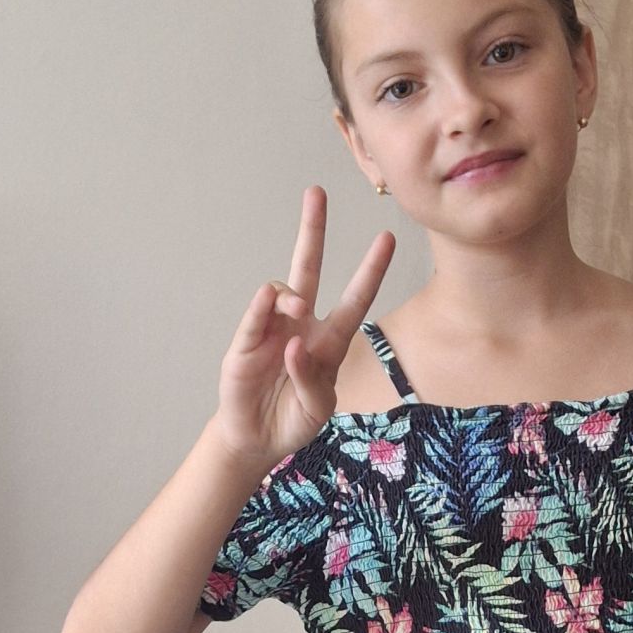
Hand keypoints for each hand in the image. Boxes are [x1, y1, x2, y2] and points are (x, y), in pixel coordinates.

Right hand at [210, 185, 395, 469]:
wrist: (257, 439)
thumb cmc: (293, 420)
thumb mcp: (317, 408)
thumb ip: (313, 379)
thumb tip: (295, 345)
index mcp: (328, 341)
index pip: (353, 300)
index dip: (369, 271)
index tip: (387, 237)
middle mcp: (300, 325)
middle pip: (308, 269)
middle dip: (312, 231)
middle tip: (315, 192)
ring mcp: (271, 329)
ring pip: (283, 289)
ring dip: (292, 293)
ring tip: (297, 310)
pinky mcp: (245, 343)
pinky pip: (255, 315)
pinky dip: (263, 308)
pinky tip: (272, 303)